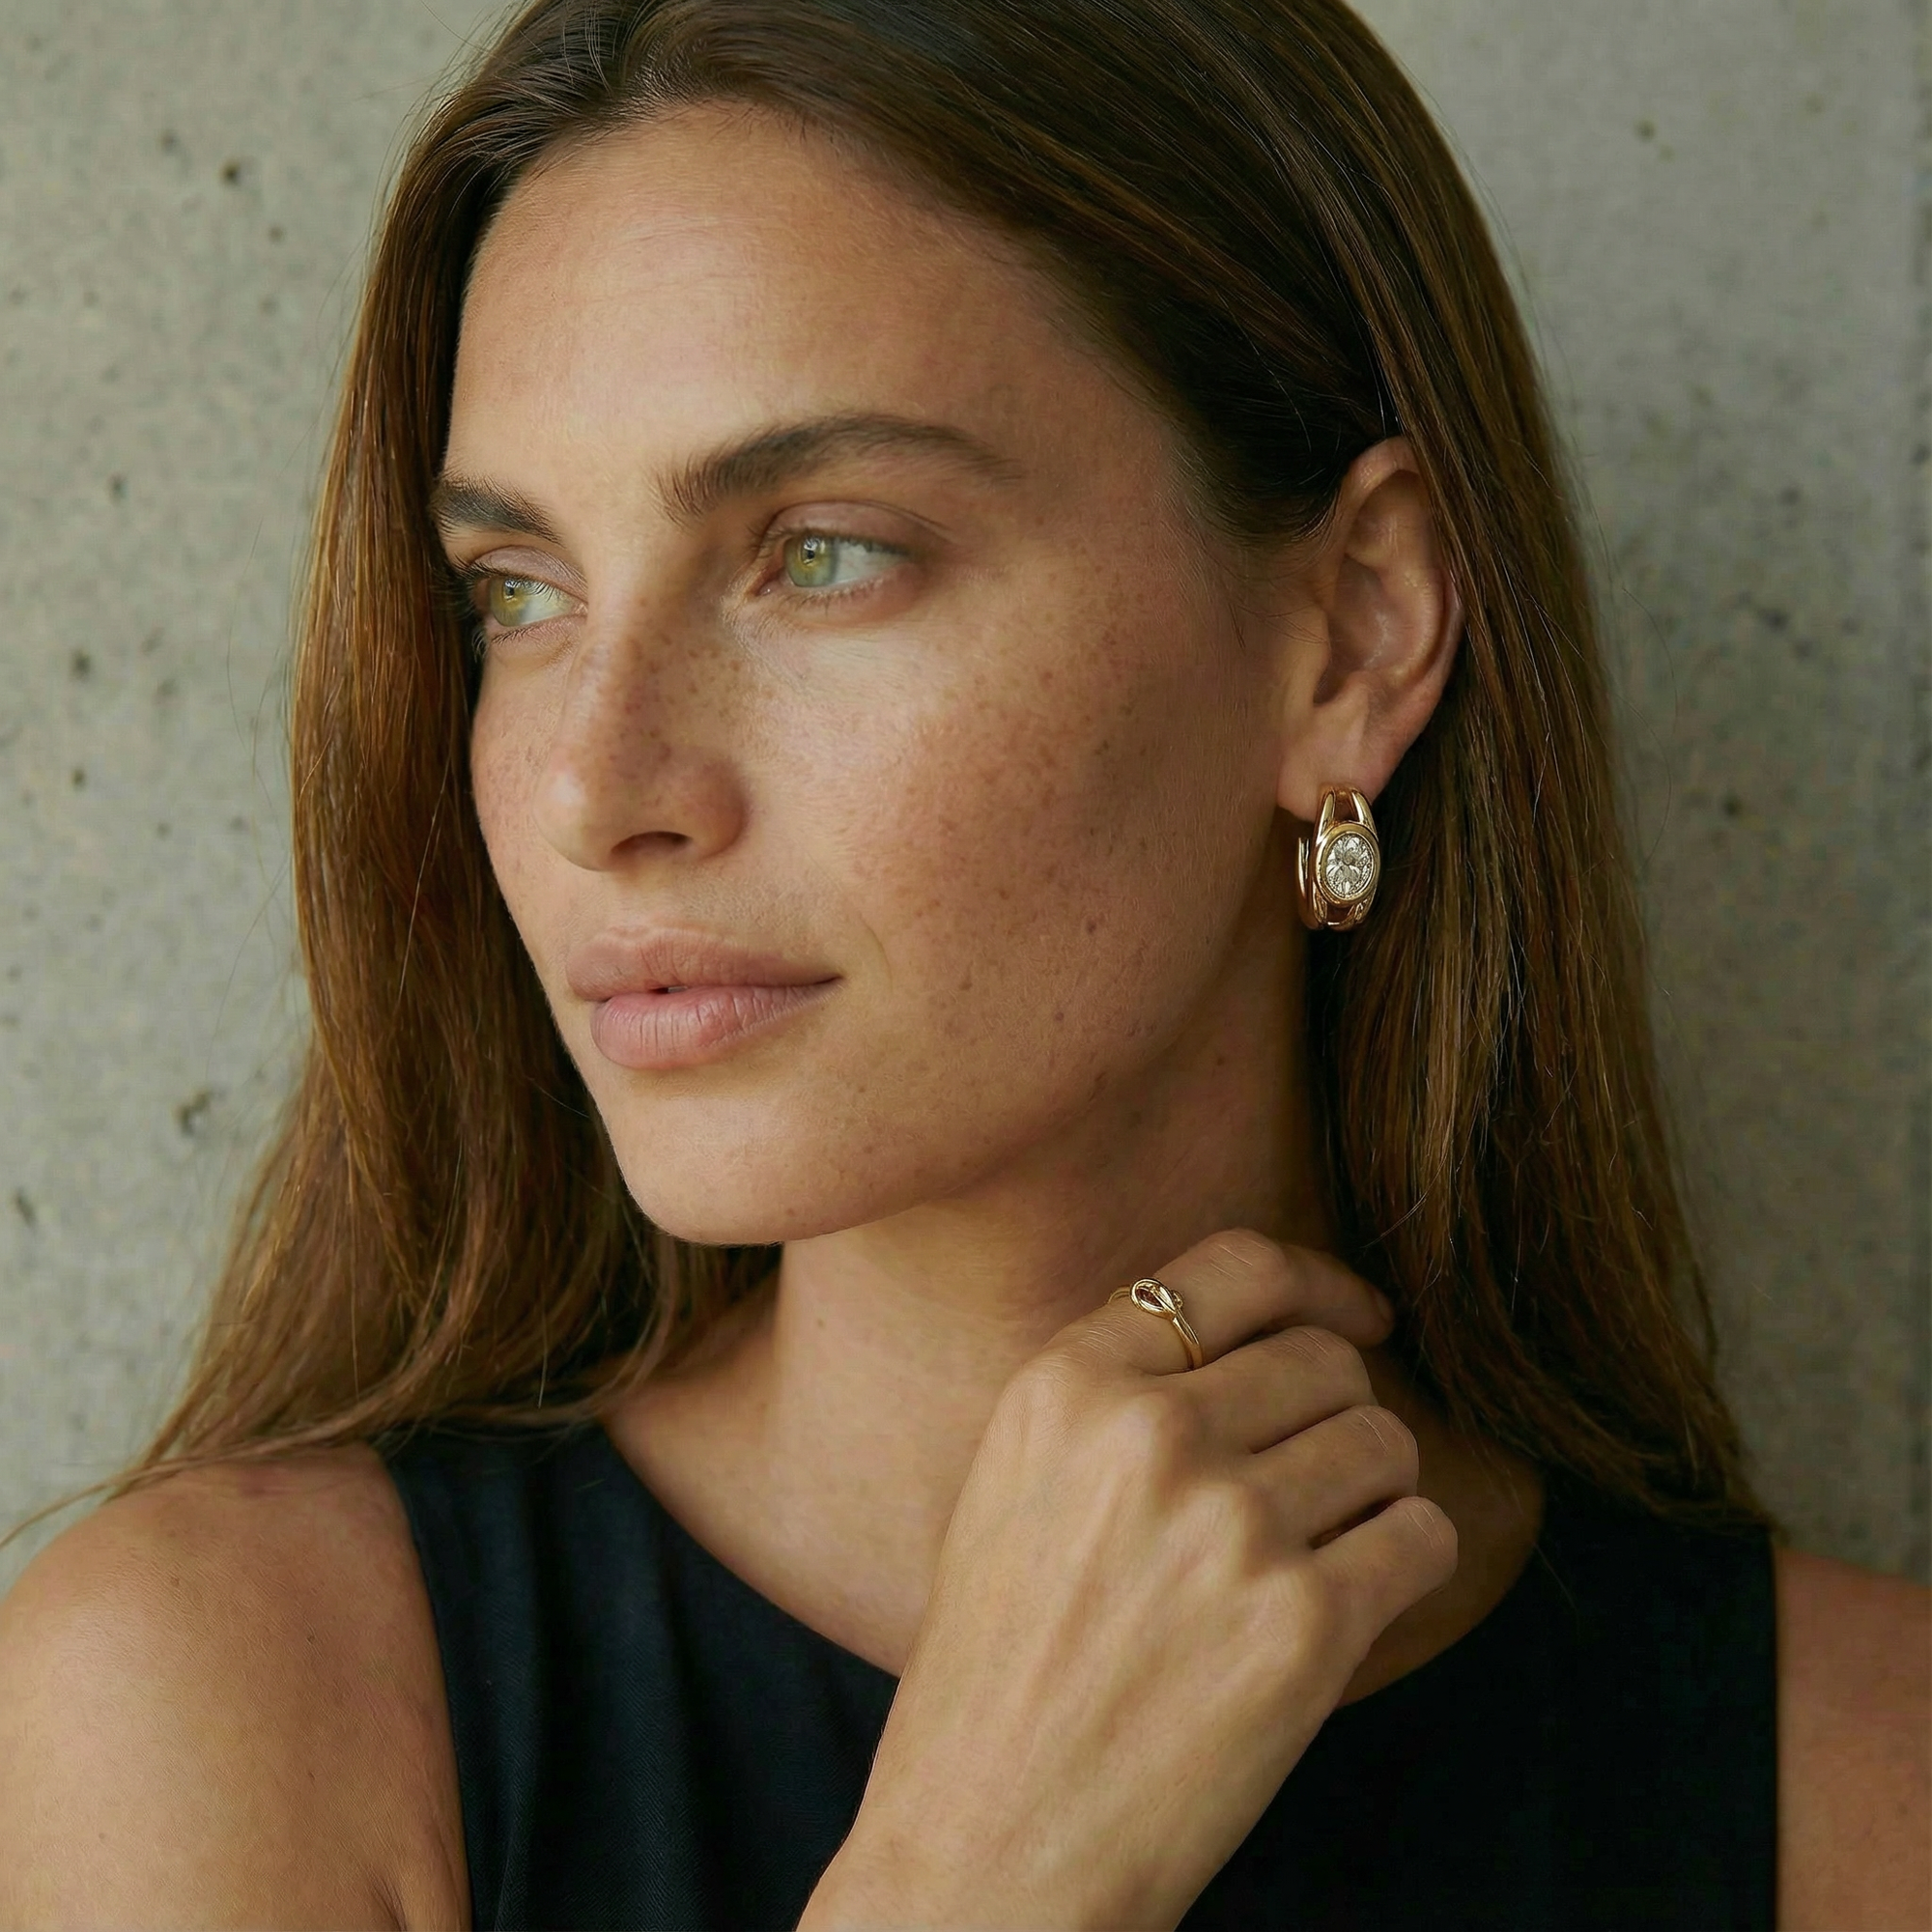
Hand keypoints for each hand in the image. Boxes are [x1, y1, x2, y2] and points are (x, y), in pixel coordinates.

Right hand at [799, 1229, 1456, 1931]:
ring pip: (1384, 1439)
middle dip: (1335, 1415)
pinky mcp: (1305, 1622)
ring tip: (1313, 1554)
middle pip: (1325, 1359)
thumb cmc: (1004, 1664)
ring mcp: (1231, 1523)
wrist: (995, 1839)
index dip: (1319, 1286)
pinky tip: (1348, 1605)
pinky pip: (1422, 1535)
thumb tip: (1262, 1331)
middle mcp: (1150, 1433)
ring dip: (1373, 1491)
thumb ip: (1115, 1389)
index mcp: (1066, 1385)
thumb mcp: (1015, 1478)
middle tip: (1308, 1486)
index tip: (1359, 1316)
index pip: (1236, 1268)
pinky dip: (1406, 1563)